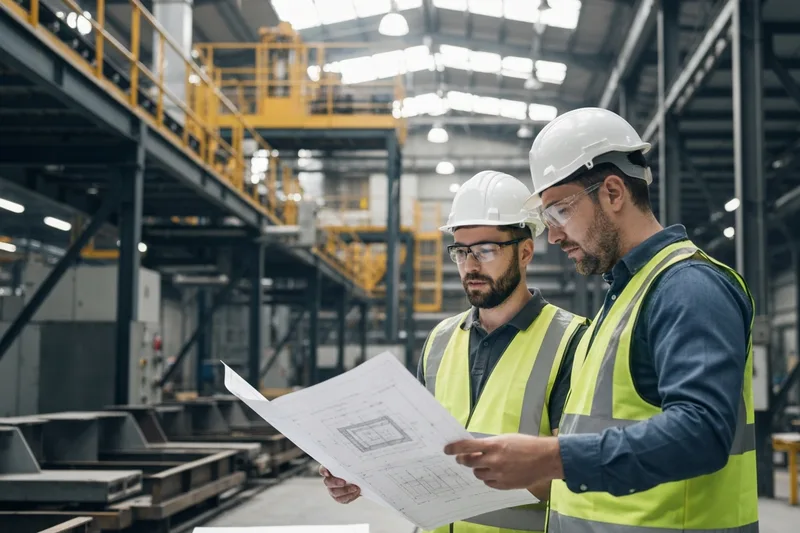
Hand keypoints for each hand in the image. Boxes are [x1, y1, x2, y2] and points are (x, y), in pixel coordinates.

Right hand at [319, 465, 360, 503]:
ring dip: (345, 491)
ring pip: (334, 493)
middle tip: (344, 482)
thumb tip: (356, 455)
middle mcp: (329, 480)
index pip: (323, 469)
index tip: (327, 473)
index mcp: (331, 470)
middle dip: (336, 483)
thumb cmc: (355, 469)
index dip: (323, 471)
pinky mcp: (339, 497)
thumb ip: (350, 461)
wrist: (360, 480)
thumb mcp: (353, 463)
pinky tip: (356, 492)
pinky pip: (341, 499)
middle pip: (328, 483)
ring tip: (356, 488)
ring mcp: (333, 490)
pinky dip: (350, 496)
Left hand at [443, 434, 562, 489]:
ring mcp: (499, 474)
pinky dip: (488, 478)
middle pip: (469, 462)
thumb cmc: (527, 445)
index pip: (467, 447)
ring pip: (478, 474)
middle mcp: (494, 460)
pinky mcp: (505, 485)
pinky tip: (495, 473)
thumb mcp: (506, 438)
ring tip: (487, 464)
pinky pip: (488, 483)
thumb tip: (474, 448)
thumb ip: (490, 444)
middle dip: (464, 460)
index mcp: (494, 445)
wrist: (546, 459)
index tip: (446, 450)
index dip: (454, 448)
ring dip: (478, 469)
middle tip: (463, 458)